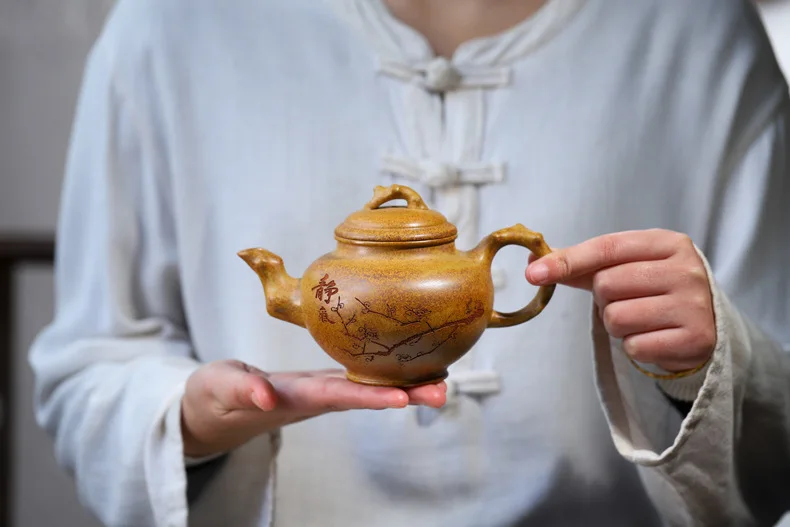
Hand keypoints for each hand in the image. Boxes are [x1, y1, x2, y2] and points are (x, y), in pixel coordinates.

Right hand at [181, 360, 445, 457]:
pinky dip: (386, 375)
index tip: (403, 398)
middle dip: (404, 395)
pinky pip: (358, 378)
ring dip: (404, 388)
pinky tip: (411, 368)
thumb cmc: (214, 396)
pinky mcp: (320, 385)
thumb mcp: (221, 389)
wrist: (214, 409)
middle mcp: (314, 398)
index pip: (337, 396)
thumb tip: (265, 399)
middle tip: (442, 392)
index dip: (370, 396)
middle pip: (364, 395)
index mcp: (293, 397)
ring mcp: (320, 393)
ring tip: (441, 383)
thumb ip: (241, 391)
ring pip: (367, 388)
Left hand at [525, 229, 715, 372]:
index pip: (607, 248)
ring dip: (617, 325)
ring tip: (641, 320)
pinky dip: (634, 346)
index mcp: (668, 243)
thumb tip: (535, 263)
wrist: (708, 325)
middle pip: (606, 284)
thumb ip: (583, 265)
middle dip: (605, 298)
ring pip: (616, 317)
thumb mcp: (628, 267)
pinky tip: (655, 337)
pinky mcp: (695, 339)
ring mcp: (694, 305)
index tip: (534, 273)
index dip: (567, 260)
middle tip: (628, 300)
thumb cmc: (656, 290)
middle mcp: (685, 270)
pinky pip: (634, 346)